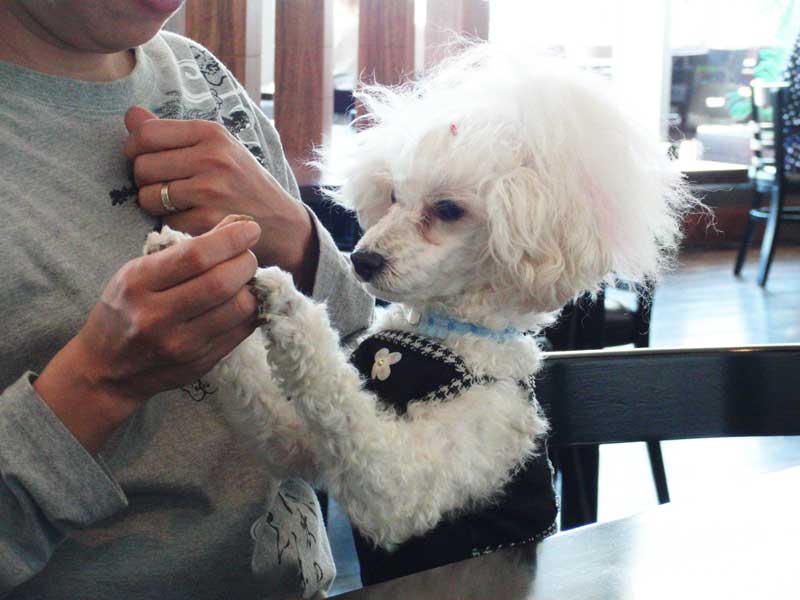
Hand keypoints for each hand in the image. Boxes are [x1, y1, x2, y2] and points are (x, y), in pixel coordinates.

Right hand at [34, 219, 260, 452]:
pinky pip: (240, 332)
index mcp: (138, 283)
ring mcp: (180, 344)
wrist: (106, 371)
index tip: (250, 229)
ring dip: (252, 289)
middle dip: (246, 263)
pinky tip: (244, 303)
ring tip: (246, 280)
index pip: (195, 255)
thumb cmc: (125, 311)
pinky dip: (250, 312)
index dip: (230, 239)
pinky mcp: (199, 362)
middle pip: (221, 282)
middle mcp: (157, 315)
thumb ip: (186, 250)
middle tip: (249, 256)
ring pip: (238, 309)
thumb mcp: (140, 274)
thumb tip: (237, 225)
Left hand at [122, 106, 317, 291]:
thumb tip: (130, 115)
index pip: (146, 133)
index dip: (135, 150)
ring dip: (155, 205)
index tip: (146, 160)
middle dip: (144, 181)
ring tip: (176, 205)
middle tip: (163, 188)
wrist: (281, 221)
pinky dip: (173, 225)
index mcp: (211, 133)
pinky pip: (166, 221)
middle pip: (142, 166)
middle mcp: (212, 157)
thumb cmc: (242, 182)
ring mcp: (211, 190)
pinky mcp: (209, 220)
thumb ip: (171, 133)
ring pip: (148, 196)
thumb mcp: (216, 148)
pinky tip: (191, 221)